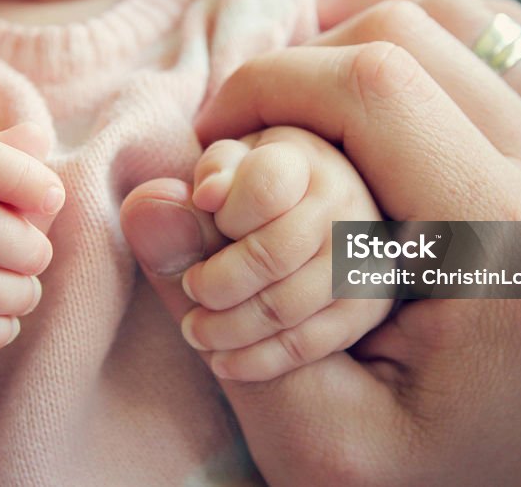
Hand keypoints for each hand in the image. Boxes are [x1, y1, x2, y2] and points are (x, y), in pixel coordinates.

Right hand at [123, 0, 520, 484]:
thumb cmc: (433, 465)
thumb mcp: (315, 436)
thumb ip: (225, 316)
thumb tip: (151, 198)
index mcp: (509, 244)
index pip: (374, 85)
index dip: (269, 85)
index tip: (215, 133)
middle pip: (408, 31)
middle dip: (302, 64)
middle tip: (251, 129)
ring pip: (453, 13)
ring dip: (356, 35)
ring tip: (299, 100)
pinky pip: (496, 31)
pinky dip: (417, 34)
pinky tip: (368, 88)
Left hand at [182, 126, 386, 381]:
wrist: (321, 214)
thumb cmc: (256, 189)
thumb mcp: (228, 170)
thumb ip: (196, 183)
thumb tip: (152, 204)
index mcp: (304, 159)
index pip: (264, 188)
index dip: (222, 214)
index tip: (199, 218)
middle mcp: (345, 202)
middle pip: (271, 255)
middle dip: (215, 284)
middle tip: (190, 290)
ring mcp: (362, 256)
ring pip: (286, 306)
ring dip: (228, 329)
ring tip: (195, 331)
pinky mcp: (368, 303)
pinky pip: (310, 344)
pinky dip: (258, 361)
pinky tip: (224, 361)